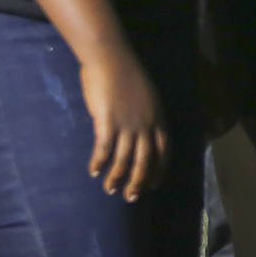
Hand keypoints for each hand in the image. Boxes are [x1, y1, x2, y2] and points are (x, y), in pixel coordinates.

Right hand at [79, 44, 167, 201]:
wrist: (112, 59)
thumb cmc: (127, 74)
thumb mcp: (146, 96)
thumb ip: (145, 115)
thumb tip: (139, 131)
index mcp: (158, 117)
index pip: (163, 151)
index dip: (158, 169)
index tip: (153, 185)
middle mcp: (146, 124)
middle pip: (145, 160)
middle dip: (139, 181)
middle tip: (131, 197)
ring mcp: (127, 124)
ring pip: (124, 160)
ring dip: (116, 178)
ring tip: (110, 190)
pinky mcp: (108, 122)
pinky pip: (104, 150)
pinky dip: (98, 163)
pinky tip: (93, 171)